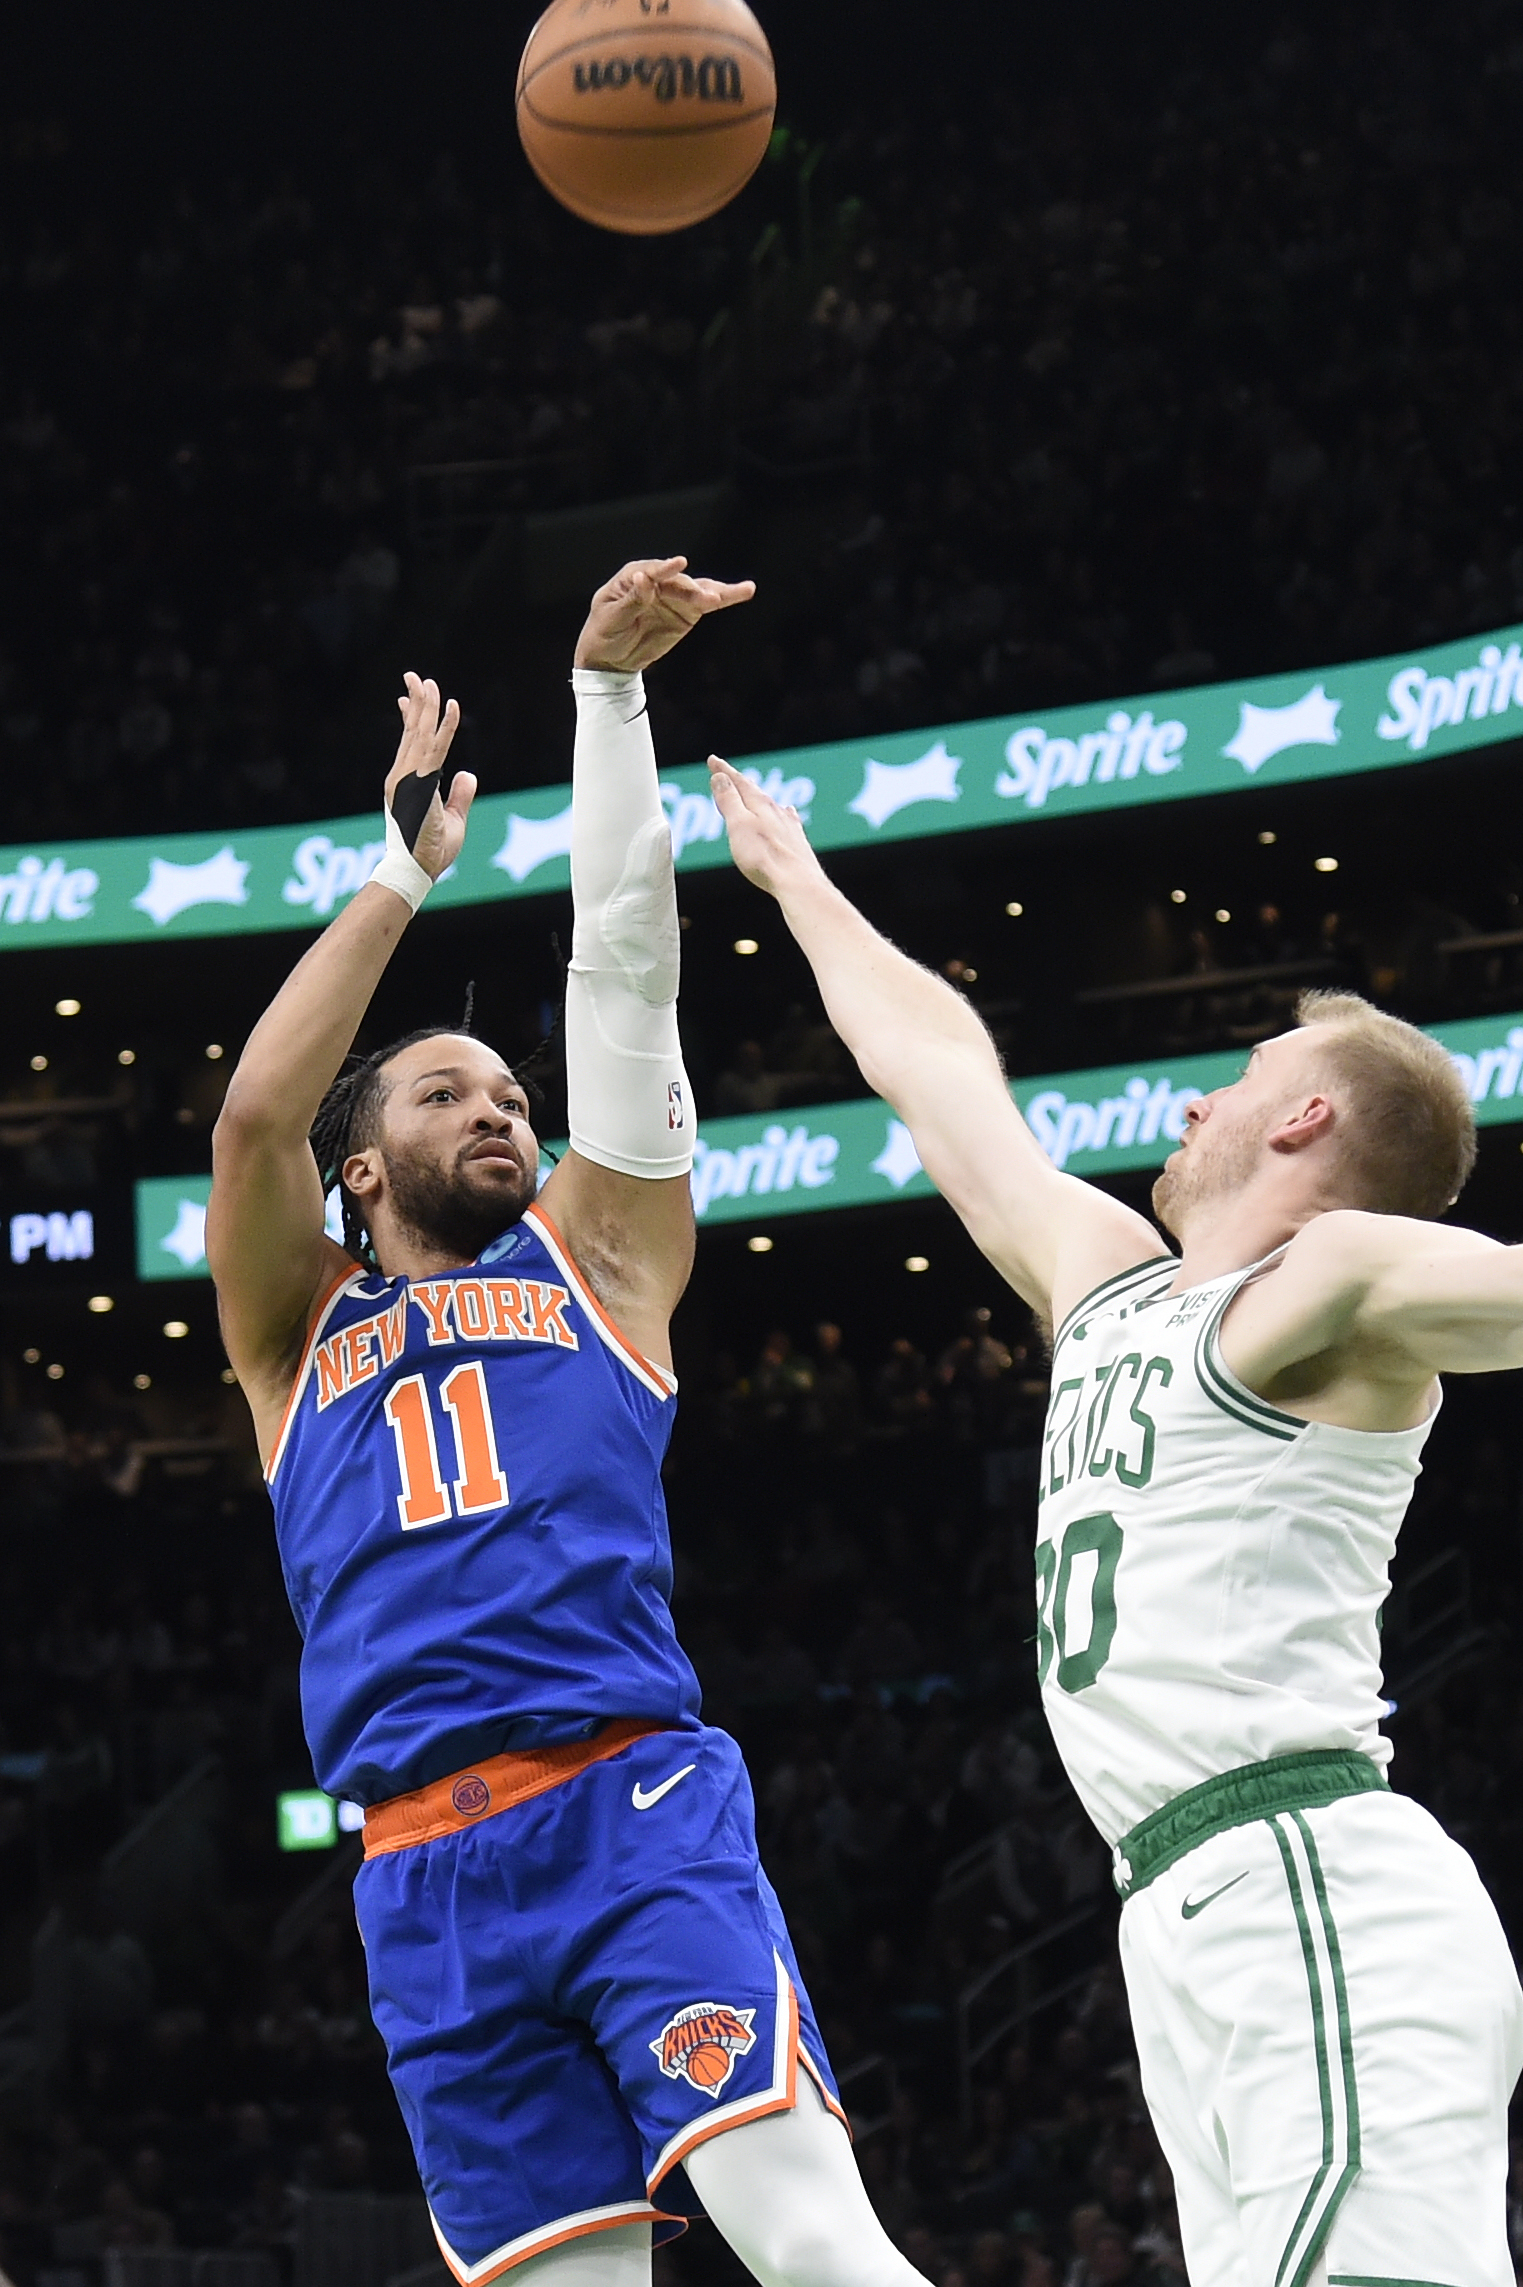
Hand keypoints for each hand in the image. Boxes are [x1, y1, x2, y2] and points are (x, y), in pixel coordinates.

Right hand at [387, 673, 475, 879]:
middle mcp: (403, 777)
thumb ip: (459, 795)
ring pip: (421, 734)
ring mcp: (409, 780)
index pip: (409, 743)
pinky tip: (451, 708)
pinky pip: (435, 749)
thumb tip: (467, 775)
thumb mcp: (453, 819)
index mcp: (407, 783)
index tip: (409, 697)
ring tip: (430, 683)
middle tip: (416, 677)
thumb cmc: (432, 852)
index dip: (411, 718)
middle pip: (412, 732)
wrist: (417, 870)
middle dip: (416, 702)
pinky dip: (444, 727)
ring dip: (427, 706)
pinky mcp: (420, 784)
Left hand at [575, 557, 754, 674]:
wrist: (610, 658)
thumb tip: (643, 579)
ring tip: (744, 590)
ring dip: (720, 592)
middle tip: (709, 599)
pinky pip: (709, 605)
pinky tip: (746, 590)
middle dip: (695, 591)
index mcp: (635, 576)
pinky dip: (726, 598)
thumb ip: (631, 600)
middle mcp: (659, 581)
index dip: (666, 569)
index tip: (681, 563)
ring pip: (700, 591)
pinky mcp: (687, 613)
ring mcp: (675, 597)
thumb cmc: (604, 633)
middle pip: (681, 583)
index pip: (653, 572)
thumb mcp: (612, 618)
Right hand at [708, 756, 822, 900]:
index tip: (713, 761)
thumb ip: (729, 801)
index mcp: (760, 804)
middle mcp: (776, 811)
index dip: (724, 771)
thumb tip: (720, 777)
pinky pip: (786, 819)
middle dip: (738, 782)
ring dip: (757, 798)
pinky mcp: (796, 843)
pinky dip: (780, 812)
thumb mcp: (738, 825)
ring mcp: (788, 827)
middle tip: (726, 774)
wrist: (798, 884)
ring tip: (751, 791)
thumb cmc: (765, 857)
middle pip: (754, 792)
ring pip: (770, 805)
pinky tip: (788, 812)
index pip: (738, 781)